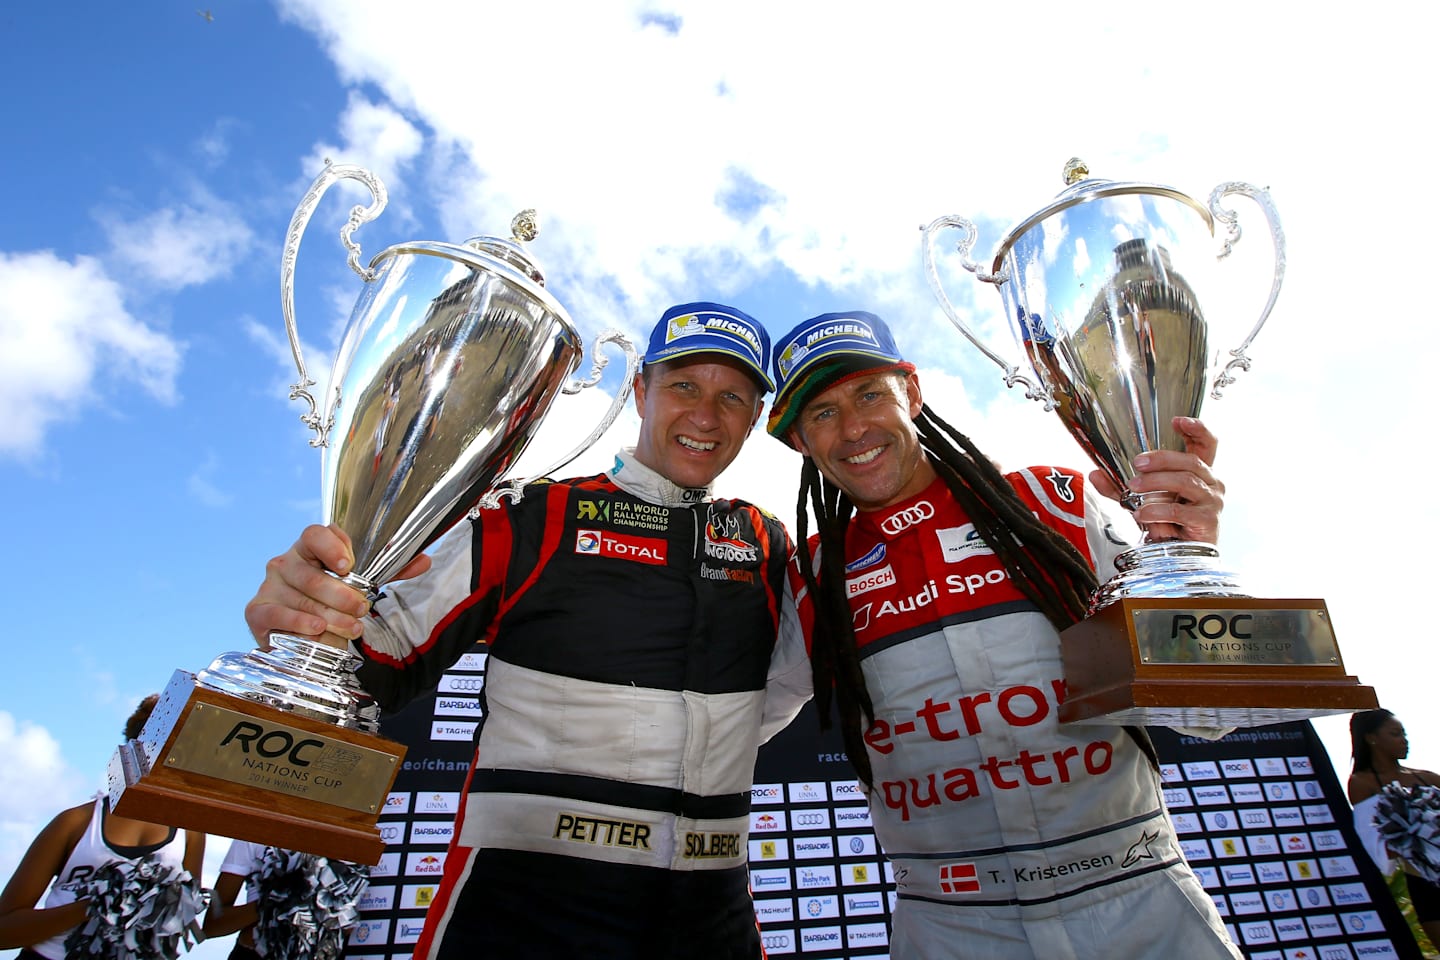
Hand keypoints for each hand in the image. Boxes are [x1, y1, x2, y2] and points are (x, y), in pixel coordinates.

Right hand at [243, 524, 431, 647]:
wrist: (304, 637)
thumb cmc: (331, 603)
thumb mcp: (363, 585)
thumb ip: (391, 571)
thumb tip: (423, 560)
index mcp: (309, 549)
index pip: (314, 534)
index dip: (331, 546)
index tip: (348, 565)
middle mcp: (285, 562)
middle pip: (311, 572)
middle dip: (342, 593)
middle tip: (362, 608)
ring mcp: (269, 586)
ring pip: (301, 597)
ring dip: (330, 614)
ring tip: (351, 627)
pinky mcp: (257, 611)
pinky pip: (276, 614)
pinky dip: (299, 623)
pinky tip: (316, 629)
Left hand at [1088, 416, 1223, 543]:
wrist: (1180, 555)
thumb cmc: (1167, 522)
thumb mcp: (1141, 499)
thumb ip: (1118, 487)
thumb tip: (1095, 474)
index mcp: (1199, 472)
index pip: (1206, 444)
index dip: (1196, 429)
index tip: (1176, 421)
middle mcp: (1211, 483)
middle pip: (1190, 460)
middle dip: (1161, 459)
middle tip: (1137, 464)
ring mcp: (1212, 502)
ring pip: (1185, 481)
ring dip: (1156, 483)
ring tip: (1133, 488)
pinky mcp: (1207, 521)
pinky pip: (1180, 511)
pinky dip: (1157, 511)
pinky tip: (1141, 513)